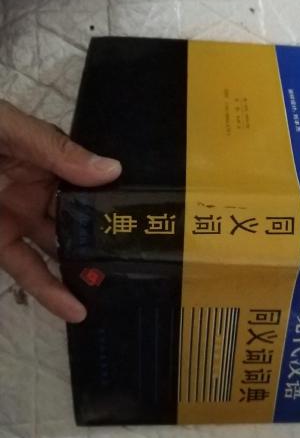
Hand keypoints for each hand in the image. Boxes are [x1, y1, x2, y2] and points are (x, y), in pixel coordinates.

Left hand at [0, 100, 121, 321]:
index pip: (91, 181)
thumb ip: (56, 151)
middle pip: (80, 218)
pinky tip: (75, 308)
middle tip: (140, 263)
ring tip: (114, 291)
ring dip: (83, 270)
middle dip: (106, 239)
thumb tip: (113, 170)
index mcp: (48, 158)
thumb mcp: (9, 129)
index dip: (117, 198)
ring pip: (58, 249)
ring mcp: (20, 219)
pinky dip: (50, 291)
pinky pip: (28, 270)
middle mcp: (41, 191)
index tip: (147, 219)